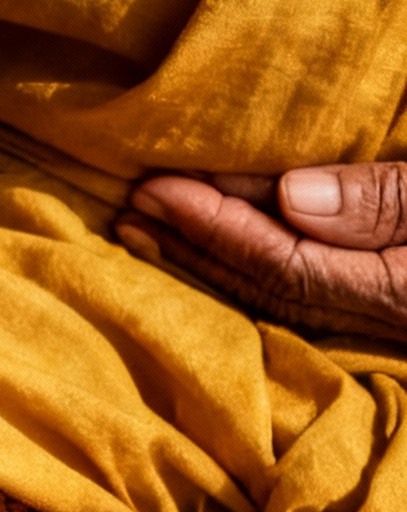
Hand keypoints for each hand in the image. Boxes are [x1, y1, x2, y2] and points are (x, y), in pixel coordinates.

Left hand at [120, 164, 406, 340]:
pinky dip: (254, 266)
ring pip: (281, 298)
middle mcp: (390, 321)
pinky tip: (216, 248)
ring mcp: (389, 321)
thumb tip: (291, 196)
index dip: (215, 227)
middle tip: (131, 208)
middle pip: (270, 289)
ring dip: (213, 260)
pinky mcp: (390, 309)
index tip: (157, 190)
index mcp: (403, 295)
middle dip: (195, 246)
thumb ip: (385, 198)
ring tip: (149, 227)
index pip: (284, 266)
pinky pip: (306, 293)